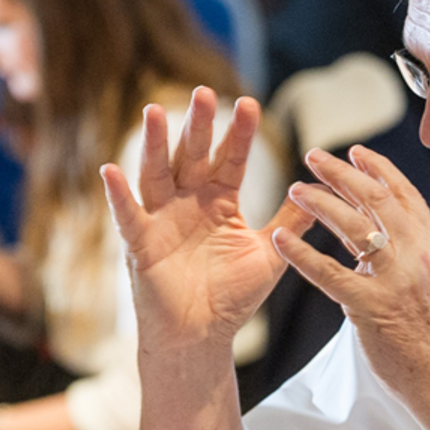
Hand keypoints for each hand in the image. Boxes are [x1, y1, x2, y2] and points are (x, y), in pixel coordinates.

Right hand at [100, 88, 312, 355]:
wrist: (201, 339)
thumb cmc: (232, 298)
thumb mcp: (269, 255)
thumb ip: (291, 224)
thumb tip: (319, 193)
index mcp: (219, 203)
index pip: (230, 160)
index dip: (238, 133)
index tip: (250, 103)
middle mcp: (187, 204)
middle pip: (193, 156)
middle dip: (199, 125)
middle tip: (204, 91)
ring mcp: (161, 221)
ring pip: (157, 174)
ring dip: (155, 144)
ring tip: (155, 111)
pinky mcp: (140, 245)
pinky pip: (127, 216)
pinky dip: (118, 195)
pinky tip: (110, 169)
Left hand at [273, 144, 429, 429]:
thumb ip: (413, 252)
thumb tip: (384, 233)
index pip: (404, 193)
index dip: (378, 168)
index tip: (356, 152)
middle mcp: (416, 254)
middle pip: (375, 198)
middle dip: (341, 173)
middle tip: (314, 157)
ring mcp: (395, 279)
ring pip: (353, 225)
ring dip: (319, 202)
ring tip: (296, 189)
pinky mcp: (371, 307)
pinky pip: (329, 272)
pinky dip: (301, 253)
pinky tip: (281, 239)